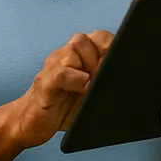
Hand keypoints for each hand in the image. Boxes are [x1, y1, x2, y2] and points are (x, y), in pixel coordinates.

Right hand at [10, 30, 111, 147]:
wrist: (30, 124)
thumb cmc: (63, 106)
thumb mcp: (91, 91)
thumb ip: (105, 78)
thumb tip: (130, 71)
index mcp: (77, 55)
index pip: (99, 36)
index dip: (111, 46)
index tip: (119, 61)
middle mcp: (64, 55)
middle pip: (86, 38)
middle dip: (100, 55)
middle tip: (102, 77)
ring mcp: (52, 66)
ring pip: (75, 46)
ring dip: (89, 65)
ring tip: (91, 85)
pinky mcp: (44, 83)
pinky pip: (62, 71)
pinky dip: (76, 78)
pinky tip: (83, 88)